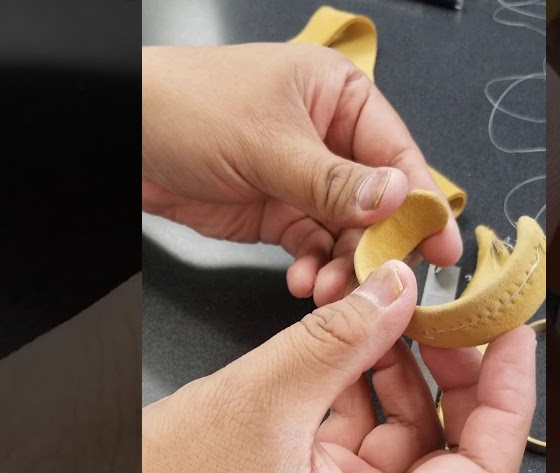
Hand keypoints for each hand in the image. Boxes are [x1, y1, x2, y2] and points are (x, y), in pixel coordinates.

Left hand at [141, 43, 461, 305]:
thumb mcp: (268, 144)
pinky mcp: (277, 213)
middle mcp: (328, 136)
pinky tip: (305, 282)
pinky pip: (313, 246)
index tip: (439, 247)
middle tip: (376, 283)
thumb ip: (335, 181)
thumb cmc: (185, 107)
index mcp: (338, 95)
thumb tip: (398, 198)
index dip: (420, 202)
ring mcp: (303, 178)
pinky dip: (314, 268)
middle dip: (375, 245)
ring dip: (343, 265)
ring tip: (330, 289)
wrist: (119, 136)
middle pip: (377, 202)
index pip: (396, 153)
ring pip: (346, 232)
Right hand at [141, 260, 535, 472]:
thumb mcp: (260, 401)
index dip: (506, 396)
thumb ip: (341, 339)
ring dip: (398, 381)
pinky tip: (353, 346)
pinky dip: (358, 400)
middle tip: (450, 311)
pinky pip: (355, 454)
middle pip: (445, 460)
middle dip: (449, 379)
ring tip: (393, 313)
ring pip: (399, 451)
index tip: (512, 333)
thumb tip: (399, 290)